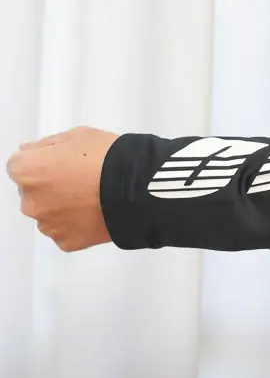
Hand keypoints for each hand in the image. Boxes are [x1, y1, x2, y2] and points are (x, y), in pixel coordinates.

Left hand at [7, 126, 119, 251]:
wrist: (139, 189)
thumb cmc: (108, 157)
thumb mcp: (77, 135)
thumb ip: (46, 145)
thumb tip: (29, 152)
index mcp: (26, 171)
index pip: (22, 165)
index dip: (46, 161)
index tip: (67, 162)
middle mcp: (29, 201)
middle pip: (34, 192)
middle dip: (51, 186)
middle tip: (82, 180)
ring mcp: (47, 225)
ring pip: (49, 213)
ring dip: (63, 206)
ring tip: (93, 198)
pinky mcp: (66, 242)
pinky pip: (66, 231)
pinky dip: (77, 224)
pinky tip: (96, 212)